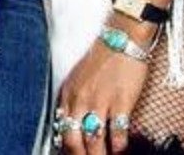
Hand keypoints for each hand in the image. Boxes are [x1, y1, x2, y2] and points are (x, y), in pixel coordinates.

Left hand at [56, 29, 150, 153]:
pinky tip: (120, 151)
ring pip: (94, 139)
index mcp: (67, 94)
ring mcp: (99, 101)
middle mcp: (79, 100)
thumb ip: (75, 100)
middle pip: (74, 138)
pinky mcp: (120, 102)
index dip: (66, 148)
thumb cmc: (101, 59)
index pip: (61, 128)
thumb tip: (75, 124)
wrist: (121, 40)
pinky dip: (119, 147)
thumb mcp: (78, 79)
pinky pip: (117, 132)